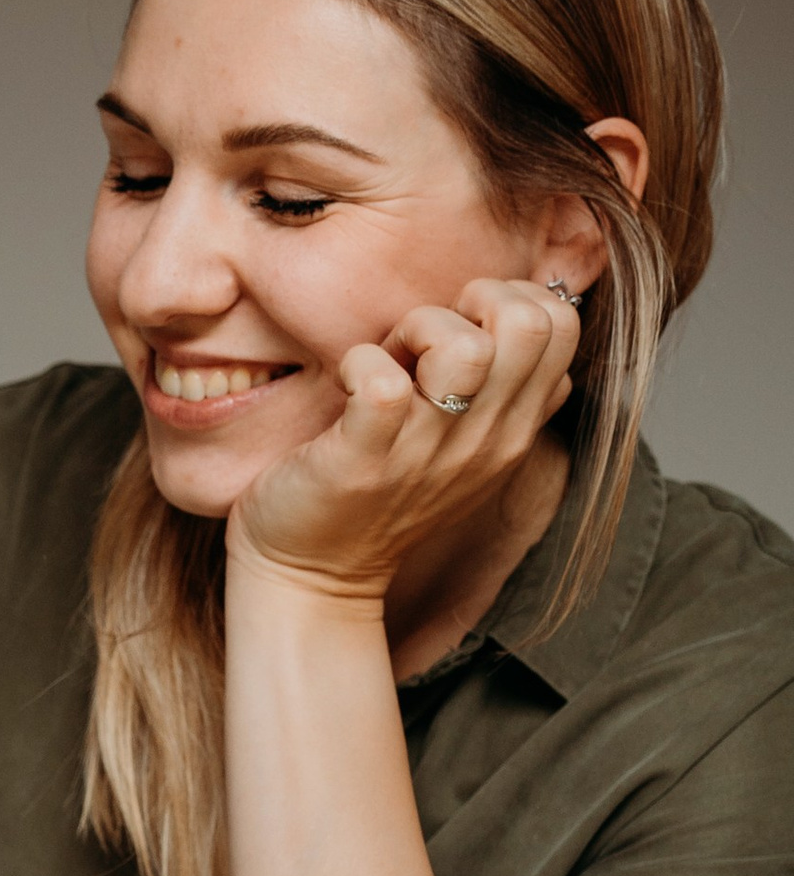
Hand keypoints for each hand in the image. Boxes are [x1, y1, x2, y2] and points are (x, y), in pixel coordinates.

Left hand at [228, 276, 579, 608]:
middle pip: (530, 323)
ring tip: (389, 361)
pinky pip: (382, 383)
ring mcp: (426, 452)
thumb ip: (507, 392)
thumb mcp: (468, 447)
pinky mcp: (364, 461)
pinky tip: (345, 384)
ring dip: (416, 329)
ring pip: (463, 348)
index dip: (512, 298)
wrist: (314, 577)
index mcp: (512, 430)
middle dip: (474, 301)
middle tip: (426, 337)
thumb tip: (542, 325)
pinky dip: (358, 364)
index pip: (561, 324)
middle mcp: (483, 441)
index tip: (463, 325)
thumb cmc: (381, 495)